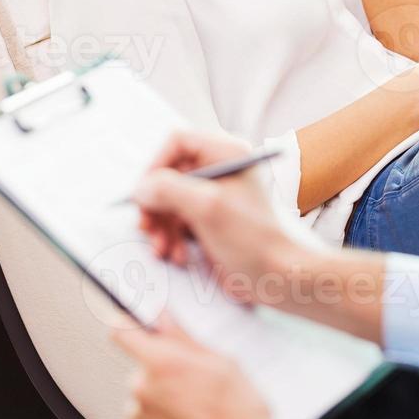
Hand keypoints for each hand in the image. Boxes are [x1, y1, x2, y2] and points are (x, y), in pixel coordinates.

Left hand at [112, 314, 288, 418]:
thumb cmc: (241, 418)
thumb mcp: (223, 364)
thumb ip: (183, 337)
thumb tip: (162, 317)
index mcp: (162, 364)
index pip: (123, 332)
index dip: (129, 325)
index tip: (136, 325)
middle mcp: (143, 392)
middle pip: (143, 369)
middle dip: (164, 372)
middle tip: (196, 383)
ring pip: (145, 398)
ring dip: (163, 401)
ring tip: (198, 414)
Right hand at [134, 131, 297, 297]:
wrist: (276, 276)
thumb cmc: (254, 238)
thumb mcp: (208, 208)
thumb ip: (169, 190)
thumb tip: (141, 186)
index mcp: (226, 153)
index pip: (177, 142)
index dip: (156, 165)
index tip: (144, 192)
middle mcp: (218, 169)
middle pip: (167, 174)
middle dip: (155, 205)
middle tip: (147, 228)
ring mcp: (212, 195)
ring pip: (167, 201)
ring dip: (160, 227)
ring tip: (164, 249)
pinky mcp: (208, 220)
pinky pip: (175, 222)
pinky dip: (170, 238)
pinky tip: (178, 255)